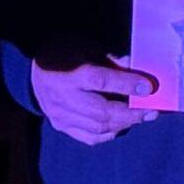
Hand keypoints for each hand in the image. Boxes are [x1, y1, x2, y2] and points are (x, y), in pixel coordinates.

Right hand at [32, 59, 159, 145]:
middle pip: (101, 112)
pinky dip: (109, 134)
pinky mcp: (60, 126)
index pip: (101, 81)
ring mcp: (60, 115)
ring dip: (124, 124)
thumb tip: (138, 69)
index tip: (149, 88)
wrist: (31, 69)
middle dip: (131, 113)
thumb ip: (111, 59)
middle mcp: (63, 97)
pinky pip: (88, 137)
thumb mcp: (86, 46)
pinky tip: (122, 125)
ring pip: (97, 128)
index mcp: (69, 73)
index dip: (127, 85)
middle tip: (152, 111)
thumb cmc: (64, 51)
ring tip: (142, 118)